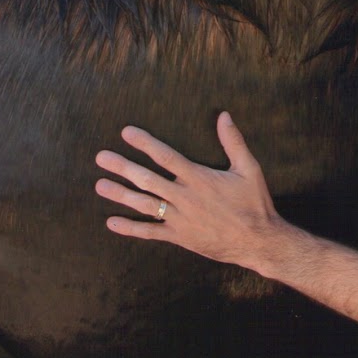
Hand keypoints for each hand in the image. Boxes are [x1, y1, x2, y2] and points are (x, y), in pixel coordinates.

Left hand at [95, 111, 281, 269]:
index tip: (126, 133)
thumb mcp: (249, 168)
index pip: (166, 157)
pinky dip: (130, 228)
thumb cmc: (254, 203)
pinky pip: (150, 233)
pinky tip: (112, 222)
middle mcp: (185, 198)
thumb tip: (224, 115)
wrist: (258, 241)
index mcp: (199, 178)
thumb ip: (234, 141)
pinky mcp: (179, 237)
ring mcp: (179, 219)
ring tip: (100, 185)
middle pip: (147, 180)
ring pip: (144, 205)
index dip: (145, 144)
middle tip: (101, 158)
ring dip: (120, 194)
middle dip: (123, 167)